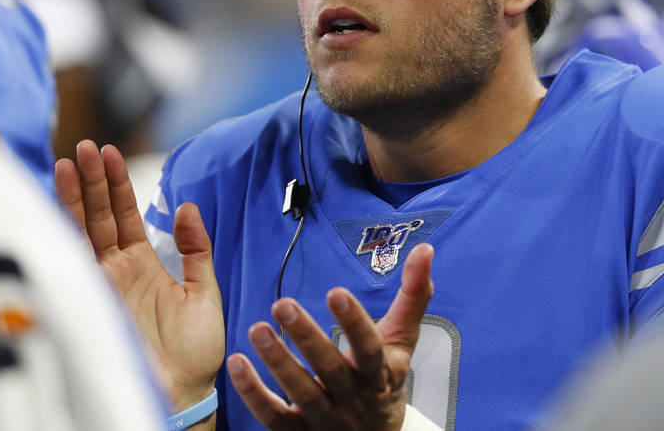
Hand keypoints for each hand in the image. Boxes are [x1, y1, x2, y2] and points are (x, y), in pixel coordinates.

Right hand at [55, 140, 224, 411]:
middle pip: (96, 216)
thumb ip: (196, 248)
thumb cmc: (193, 352)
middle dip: (90, 181)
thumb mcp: (204, 291)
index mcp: (140, 265)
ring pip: (79, 231)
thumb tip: (186, 206)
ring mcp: (98, 284)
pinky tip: (59, 203)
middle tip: (85, 146)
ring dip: (73, 197)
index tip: (109, 153)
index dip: (116, 184)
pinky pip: (71, 261)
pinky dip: (63, 232)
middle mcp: (114, 271)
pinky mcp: (88, 300)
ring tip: (70, 161)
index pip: (122, 215)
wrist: (183, 393)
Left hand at [226, 243, 434, 429]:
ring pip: (301, 393)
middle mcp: (353, 399)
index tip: (336, 292)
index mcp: (380, 374)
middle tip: (282, 304)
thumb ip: (412, 296)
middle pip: (330, 370)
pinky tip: (238, 363)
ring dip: (278, 362)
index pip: (370, 349)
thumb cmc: (385, 381)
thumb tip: (425, 249)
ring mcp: (325, 419)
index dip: (355, 323)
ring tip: (257, 330)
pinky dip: (253, 393)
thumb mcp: (403, 341)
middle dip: (306, 338)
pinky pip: (274, 417)